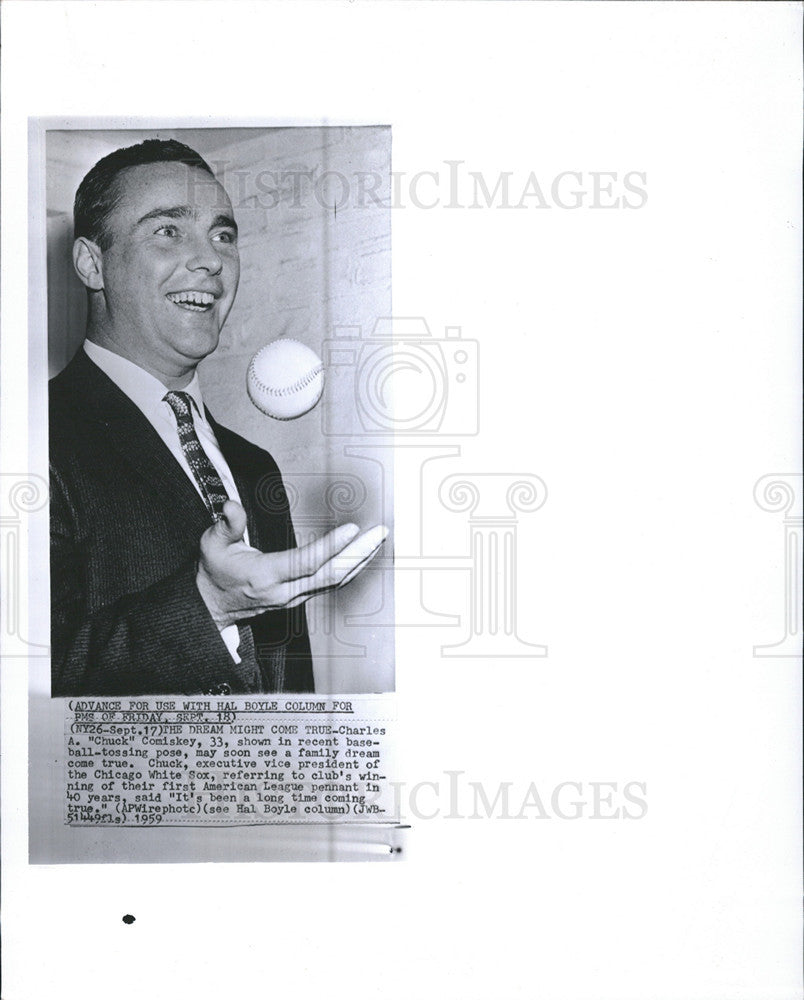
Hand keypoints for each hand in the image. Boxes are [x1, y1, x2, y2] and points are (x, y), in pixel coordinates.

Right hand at [196, 500, 387, 628]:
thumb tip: (231, 505)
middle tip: (380, 532)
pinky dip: (351, 569)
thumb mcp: (211, 544)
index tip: (351, 529)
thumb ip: (225, 525)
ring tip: (379, 539)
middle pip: (330, 574)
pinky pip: (332, 585)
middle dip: (358, 553)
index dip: (330, 546)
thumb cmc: (214, 571)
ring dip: (360, 560)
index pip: (305, 562)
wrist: (212, 606)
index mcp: (264, 576)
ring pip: (335, 582)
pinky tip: (363, 554)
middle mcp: (284, 591)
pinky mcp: (300, 598)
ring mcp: (294, 598)